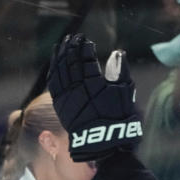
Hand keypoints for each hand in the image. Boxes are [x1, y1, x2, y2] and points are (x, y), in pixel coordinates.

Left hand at [47, 34, 141, 161]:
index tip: (85, 39)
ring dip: (60, 56)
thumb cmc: (118, 117)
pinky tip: (55, 64)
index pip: (85, 59)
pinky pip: (54, 84)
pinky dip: (54, 72)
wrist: (101, 142)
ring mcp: (67, 97)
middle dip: (71, 48)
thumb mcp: (125, 94)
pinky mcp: (61, 106)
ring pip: (59, 71)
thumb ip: (120, 72)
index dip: (84, 47)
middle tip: (73, 38)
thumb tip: (117, 53)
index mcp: (94, 83)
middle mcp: (78, 89)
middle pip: (70, 62)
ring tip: (62, 45)